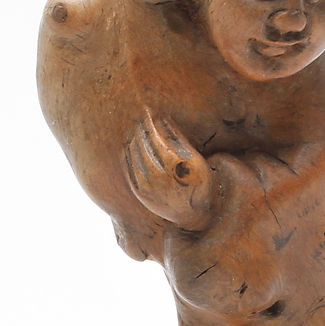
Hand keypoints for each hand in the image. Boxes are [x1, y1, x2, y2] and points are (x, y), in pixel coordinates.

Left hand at [125, 112, 213, 230]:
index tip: (149, 110)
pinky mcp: (139, 192)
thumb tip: (162, 118)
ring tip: (137, 129)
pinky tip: (131, 145)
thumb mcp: (194, 159)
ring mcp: (146, 185)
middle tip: (141, 117)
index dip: (151, 121)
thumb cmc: (196, 182)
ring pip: (133, 154)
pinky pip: (128, 168)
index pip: (155, 135)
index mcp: (173, 164)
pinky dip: (128, 154)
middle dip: (141, 128)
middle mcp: (158, 175)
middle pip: (142, 144)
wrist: (192, 215)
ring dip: (134, 139)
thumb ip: (177, 139)